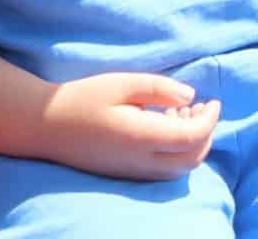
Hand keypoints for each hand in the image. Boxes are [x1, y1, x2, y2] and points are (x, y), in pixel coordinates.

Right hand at [38, 72, 219, 179]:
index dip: (209, 121)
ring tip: (183, 113)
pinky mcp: (124, 173)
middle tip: (205, 107)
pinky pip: (162, 170)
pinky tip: (164, 125)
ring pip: (178, 169)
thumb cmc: (82, 98)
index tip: (213, 100)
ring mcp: (131, 172)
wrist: (43, 125)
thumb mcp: (122, 83)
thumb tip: (190, 96)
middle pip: (190, 160)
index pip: (191, 138)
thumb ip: (159, 89)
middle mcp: (139, 162)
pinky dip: (175, 152)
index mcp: (140, 138)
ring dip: (191, 144)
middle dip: (206, 134)